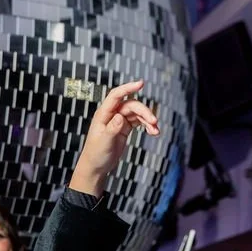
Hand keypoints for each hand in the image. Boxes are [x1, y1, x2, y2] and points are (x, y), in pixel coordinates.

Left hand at [70, 80, 159, 195]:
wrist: (96, 166)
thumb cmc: (96, 154)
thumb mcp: (104, 142)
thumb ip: (112, 129)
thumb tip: (120, 117)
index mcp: (103, 114)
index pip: (116, 95)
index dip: (128, 88)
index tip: (141, 84)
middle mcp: (112, 114)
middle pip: (131, 105)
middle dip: (144, 112)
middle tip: (154, 122)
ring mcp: (119, 120)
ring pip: (137, 113)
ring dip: (148, 120)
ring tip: (156, 131)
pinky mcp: (124, 127)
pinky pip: (139, 122)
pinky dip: (147, 126)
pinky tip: (153, 132)